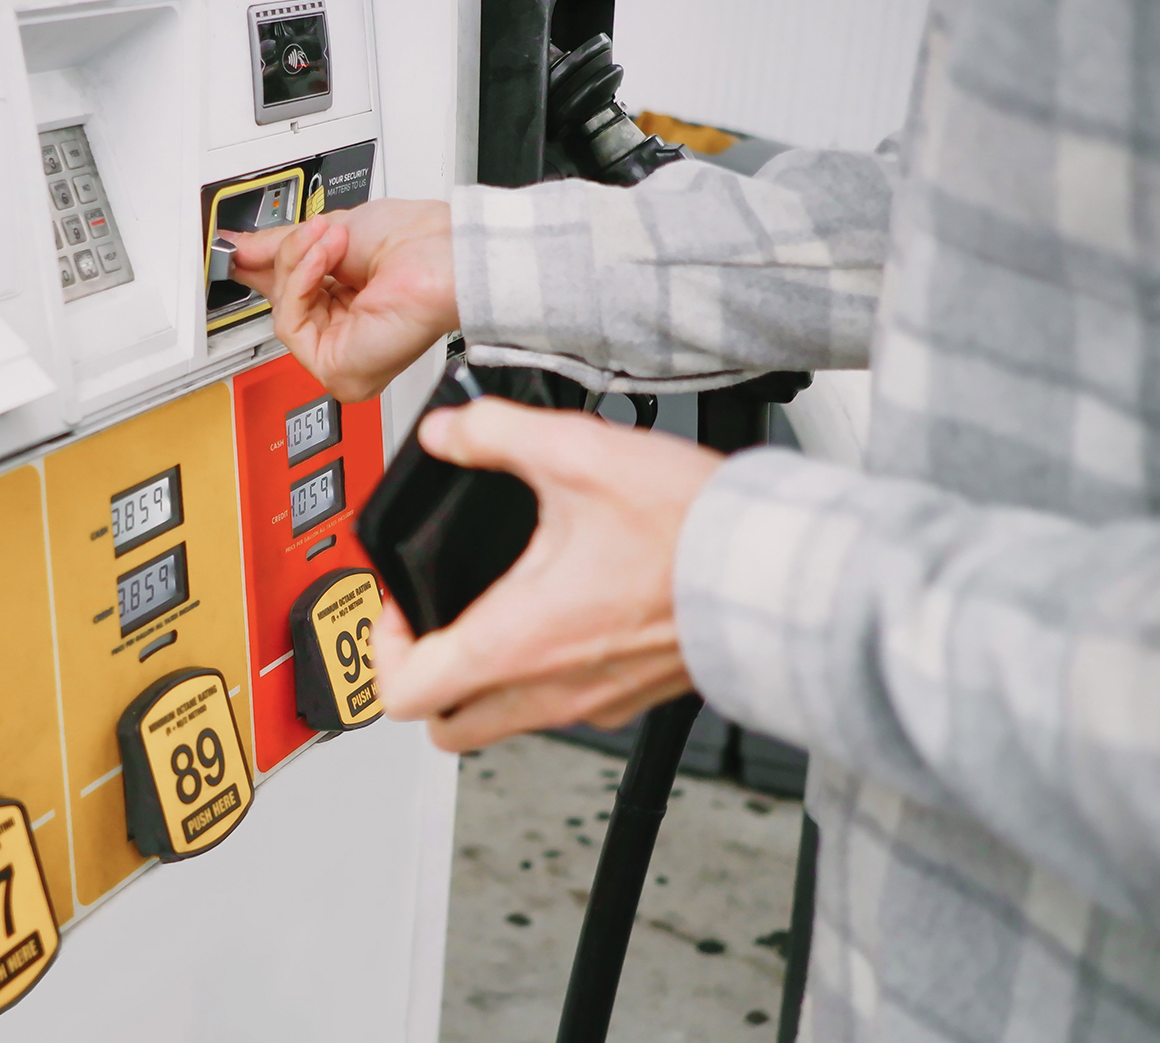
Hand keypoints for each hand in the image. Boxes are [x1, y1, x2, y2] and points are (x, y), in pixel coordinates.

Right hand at [227, 200, 456, 402]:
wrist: (442, 253)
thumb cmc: (416, 243)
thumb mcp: (331, 233)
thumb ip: (280, 247)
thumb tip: (239, 249)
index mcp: (349, 305)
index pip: (290, 294)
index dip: (265, 267)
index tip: (238, 248)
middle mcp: (347, 335)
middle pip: (281, 303)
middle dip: (288, 259)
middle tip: (307, 231)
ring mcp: (343, 356)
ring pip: (282, 313)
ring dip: (300, 266)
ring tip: (329, 241)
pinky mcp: (337, 370)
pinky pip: (290, 326)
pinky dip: (302, 285)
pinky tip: (324, 262)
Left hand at [367, 398, 723, 752]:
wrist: (777, 571)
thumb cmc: (689, 530)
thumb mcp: (577, 456)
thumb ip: (496, 435)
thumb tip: (451, 431)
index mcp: (514, 644)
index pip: (404, 692)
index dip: (382, 647)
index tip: (399, 603)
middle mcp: (547, 690)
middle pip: (447, 727)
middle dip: (425, 677)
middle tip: (435, 619)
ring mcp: (592, 702)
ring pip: (503, 721)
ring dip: (481, 680)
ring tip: (496, 609)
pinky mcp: (631, 697)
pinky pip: (561, 705)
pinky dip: (540, 675)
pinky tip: (563, 614)